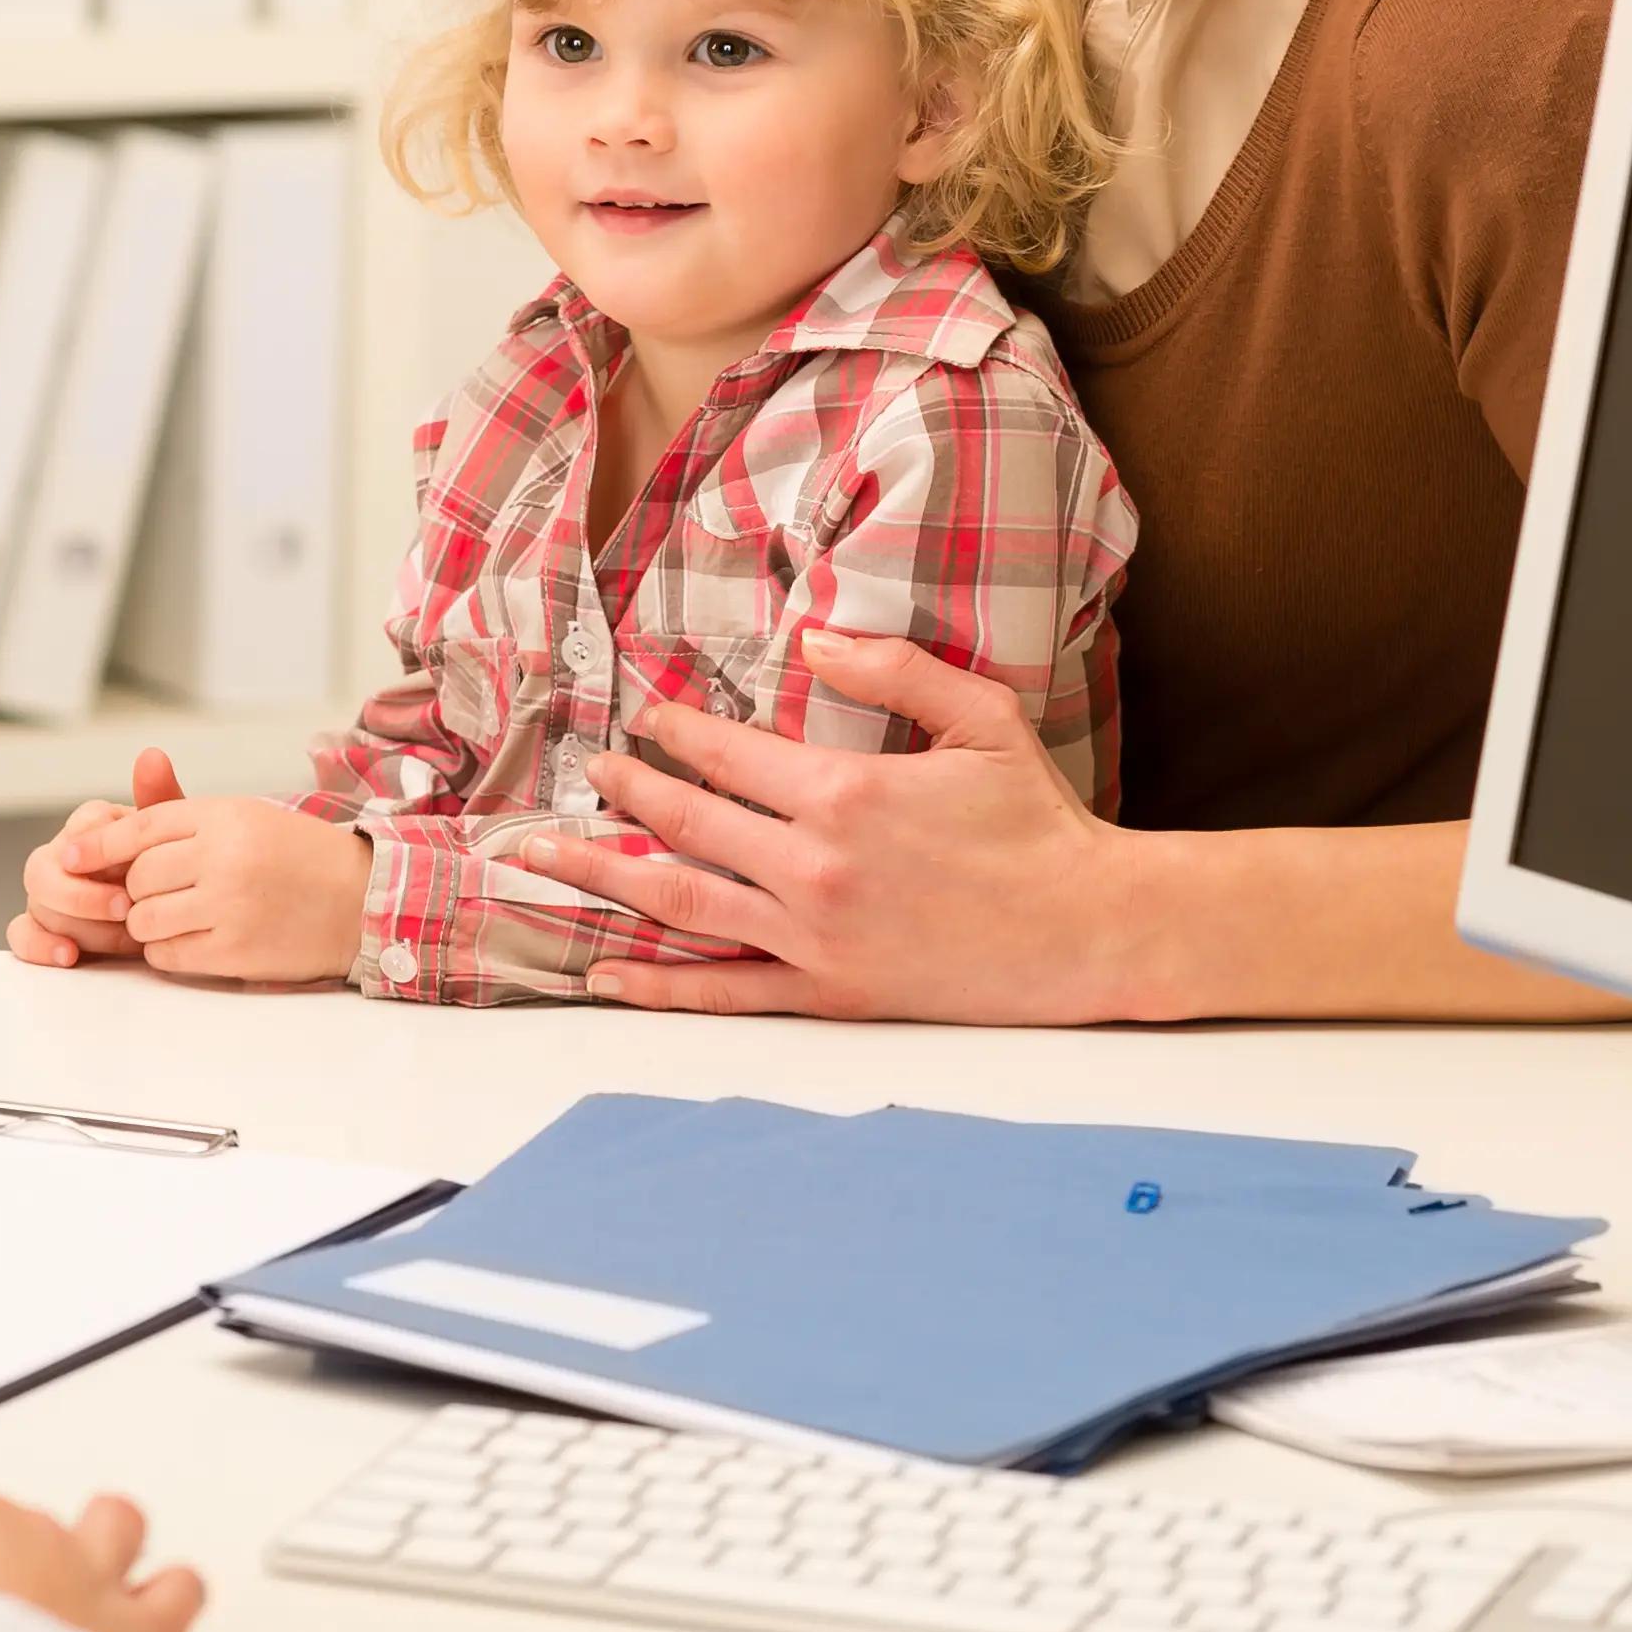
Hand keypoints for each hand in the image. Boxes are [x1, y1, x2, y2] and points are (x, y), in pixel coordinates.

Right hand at [7, 748, 187, 968]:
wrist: (181, 909)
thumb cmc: (173, 866)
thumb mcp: (175, 835)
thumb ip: (161, 799)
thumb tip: (151, 755)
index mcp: (90, 826)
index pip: (76, 830)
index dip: (96, 853)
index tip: (128, 875)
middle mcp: (62, 856)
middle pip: (41, 870)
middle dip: (82, 896)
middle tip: (125, 909)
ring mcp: (49, 894)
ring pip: (36, 905)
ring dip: (81, 926)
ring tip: (126, 939)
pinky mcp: (45, 929)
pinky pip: (21, 934)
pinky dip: (39, 946)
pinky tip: (68, 955)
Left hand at [78, 792, 365, 985]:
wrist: (358, 898)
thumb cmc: (294, 854)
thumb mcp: (242, 816)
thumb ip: (177, 814)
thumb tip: (104, 825)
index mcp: (224, 815)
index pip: (141, 827)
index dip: (99, 844)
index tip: (68, 856)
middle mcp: (224, 857)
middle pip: (138, 877)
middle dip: (137, 889)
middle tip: (160, 893)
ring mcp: (229, 906)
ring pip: (145, 919)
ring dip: (148, 922)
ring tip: (179, 916)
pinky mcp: (234, 951)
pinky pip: (168, 955)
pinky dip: (169, 950)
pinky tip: (195, 938)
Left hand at [531, 629, 1132, 1021]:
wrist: (1088, 930)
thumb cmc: (1038, 822)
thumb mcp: (979, 717)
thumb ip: (893, 668)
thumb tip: (813, 637)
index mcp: (844, 792)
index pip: (728, 755)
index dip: (676, 733)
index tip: (644, 719)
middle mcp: (813, 869)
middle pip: (686, 825)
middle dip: (625, 795)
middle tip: (584, 778)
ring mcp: (813, 939)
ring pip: (682, 904)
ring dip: (605, 879)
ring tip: (543, 860)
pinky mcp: (829, 994)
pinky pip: (724, 991)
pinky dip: (659, 985)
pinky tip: (606, 973)